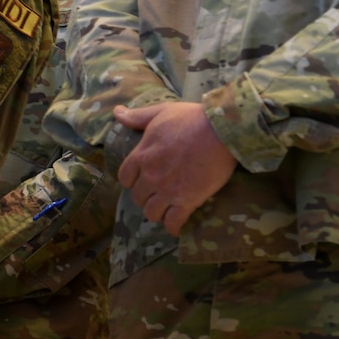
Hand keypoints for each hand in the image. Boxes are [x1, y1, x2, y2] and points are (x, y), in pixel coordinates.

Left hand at [115, 102, 238, 235]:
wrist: (222, 130)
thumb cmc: (193, 118)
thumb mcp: (162, 112)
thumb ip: (138, 117)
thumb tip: (116, 113)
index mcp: (142, 156)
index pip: (124, 178)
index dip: (132, 180)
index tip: (142, 179)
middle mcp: (151, 177)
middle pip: (138, 197)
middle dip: (146, 196)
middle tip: (158, 193)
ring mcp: (168, 191)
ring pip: (152, 212)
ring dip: (157, 212)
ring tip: (167, 209)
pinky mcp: (188, 200)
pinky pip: (173, 222)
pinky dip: (173, 227)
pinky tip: (176, 227)